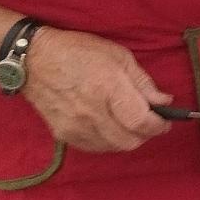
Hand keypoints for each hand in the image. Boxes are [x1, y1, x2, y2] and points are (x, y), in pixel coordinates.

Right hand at [22, 27, 171, 153]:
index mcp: (109, 88)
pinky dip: (107, 141)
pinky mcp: (63, 134)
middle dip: (145, 134)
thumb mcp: (118, 56)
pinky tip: (109, 126)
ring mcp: (75, 126)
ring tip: (127, 122)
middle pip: (129, 141)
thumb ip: (143, 82)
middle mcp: (92, 111)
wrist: (33, 60)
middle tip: (149, 122)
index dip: (158, 126)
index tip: (165, 121)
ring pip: (113, 147)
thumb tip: (163, 101)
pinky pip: (94, 147)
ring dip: (126, 138)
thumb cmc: (78, 51)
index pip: (141, 122)